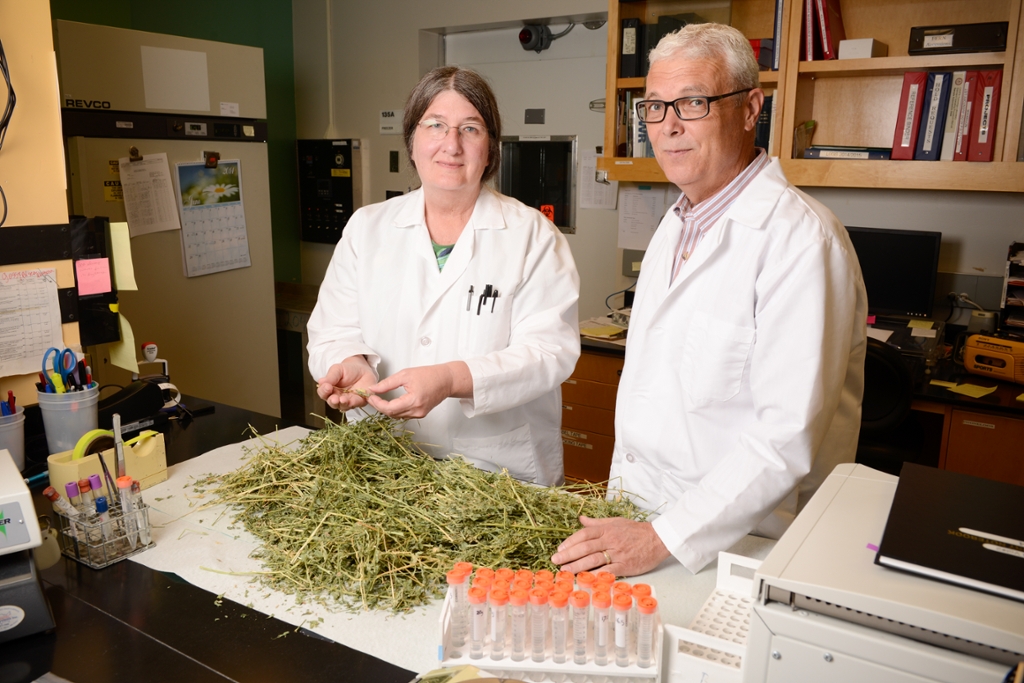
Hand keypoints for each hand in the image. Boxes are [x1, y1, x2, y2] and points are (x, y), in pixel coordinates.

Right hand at [316, 356, 376, 409]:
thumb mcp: (337, 369)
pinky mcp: (359, 401)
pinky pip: (357, 404)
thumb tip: (320, 381)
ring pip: (344, 406)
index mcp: (330, 390)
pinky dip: (355, 403)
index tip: (327, 387)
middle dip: (333, 401)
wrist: (362, 369)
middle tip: (334, 398)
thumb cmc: (347, 370)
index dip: (324, 391)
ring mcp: (348, 401)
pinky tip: (352, 400)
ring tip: (343, 400)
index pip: (323, 393)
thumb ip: (331, 376)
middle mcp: (338, 398)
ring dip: (343, 404)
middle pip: (332, 403)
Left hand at [367, 361, 471, 418]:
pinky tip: (390, 403)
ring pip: (397, 416)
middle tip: (372, 396)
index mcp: (414, 401)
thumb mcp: (405, 375)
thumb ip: (387, 383)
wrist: (447, 380)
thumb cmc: (429, 374)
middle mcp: (417, 411)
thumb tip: (373, 389)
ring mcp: (419, 414)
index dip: (377, 403)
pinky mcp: (421, 414)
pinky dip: (395, 410)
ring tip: (379, 399)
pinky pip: (403, 415)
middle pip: (392, 414)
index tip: (370, 396)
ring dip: (386, 409)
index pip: (389, 408)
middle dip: (379, 406)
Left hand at [551, 516, 670, 577]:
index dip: (570, 542)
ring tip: (565, 571)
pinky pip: (608, 571)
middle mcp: (610, 540)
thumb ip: (597, 523)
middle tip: (555, 561)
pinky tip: (585, 579)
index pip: (584, 534)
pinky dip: (595, 575)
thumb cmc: (636, 530)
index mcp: (606, 529)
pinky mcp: (625, 565)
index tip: (560, 549)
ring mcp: (617, 553)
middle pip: (585, 547)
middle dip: (568, 554)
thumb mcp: (616, 522)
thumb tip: (580, 519)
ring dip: (577, 566)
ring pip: (593, 559)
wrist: (658, 539)